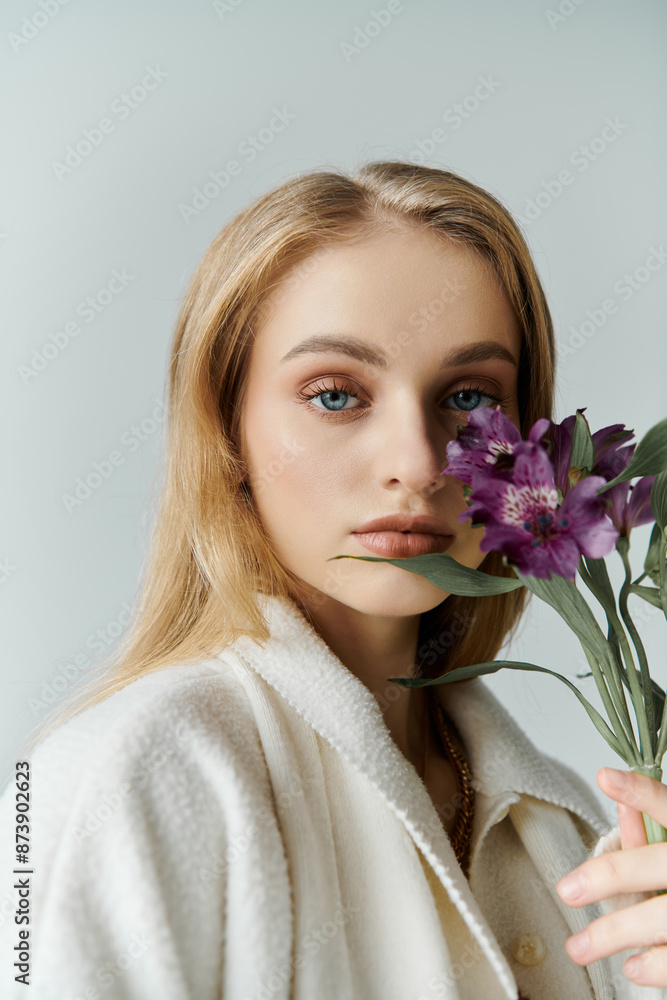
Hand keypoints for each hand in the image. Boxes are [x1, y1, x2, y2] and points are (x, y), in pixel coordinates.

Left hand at [554, 766, 666, 988]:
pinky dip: (656, 965)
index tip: (604, 777)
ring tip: (577, 948)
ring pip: (663, 917)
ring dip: (616, 933)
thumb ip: (653, 832)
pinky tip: (631, 966)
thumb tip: (621, 801)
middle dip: (611, 876)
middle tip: (566, 890)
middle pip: (660, 864)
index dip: (642, 792)